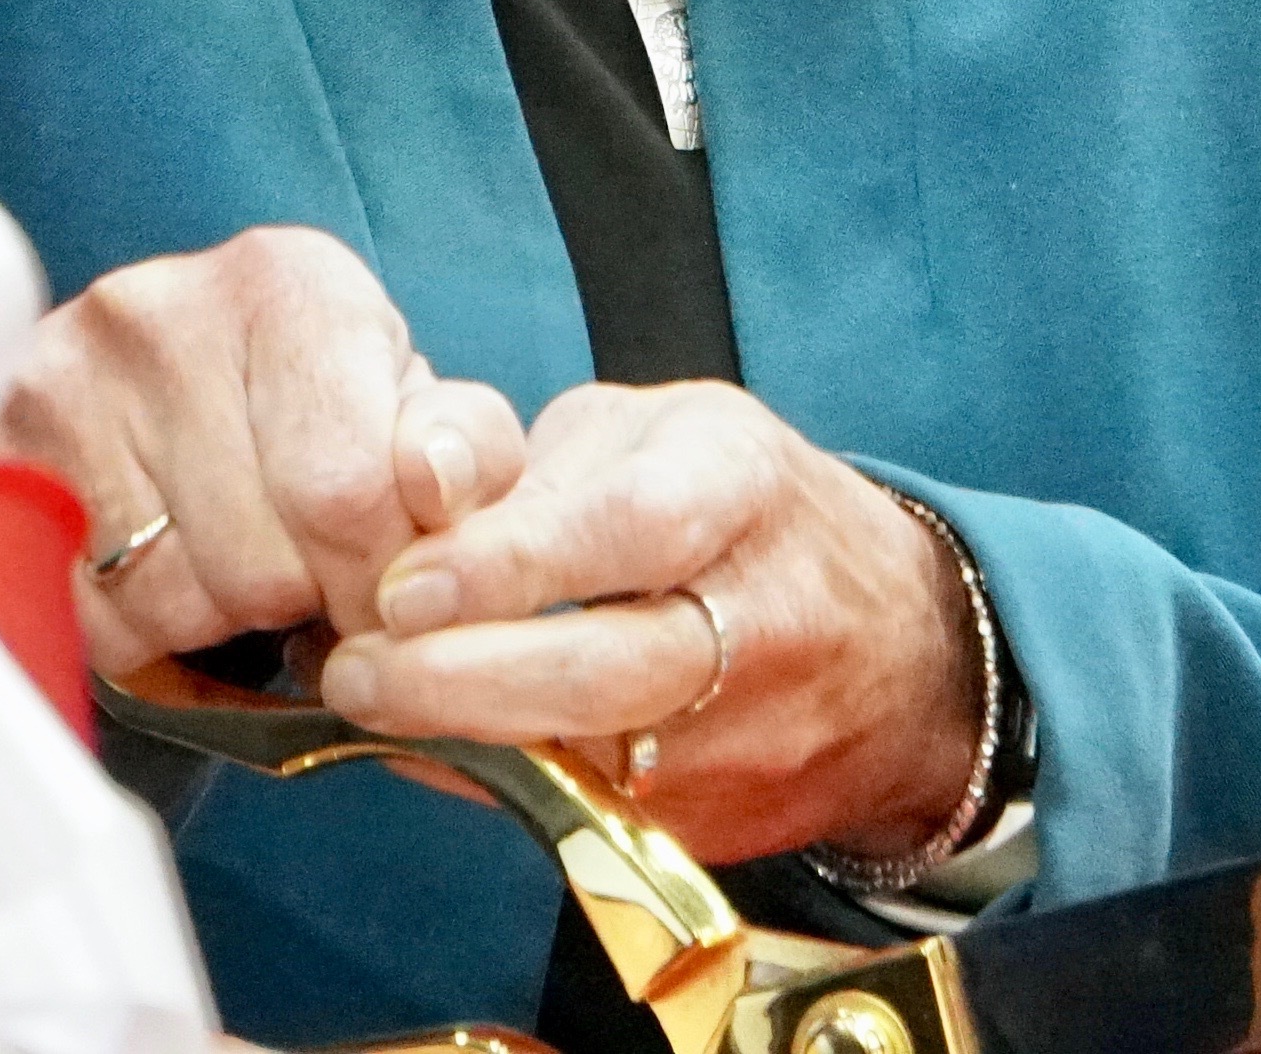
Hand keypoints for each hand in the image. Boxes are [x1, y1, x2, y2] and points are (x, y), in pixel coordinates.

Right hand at [0, 227, 532, 678]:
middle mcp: (161, 308)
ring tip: (226, 553)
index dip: (379, 581)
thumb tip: (436, 487)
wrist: (172, 388)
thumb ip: (470, 454)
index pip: (348, 492)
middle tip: (302, 570)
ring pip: (168, 600)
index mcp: (289, 283)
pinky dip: (136, 628)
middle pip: (258, 560)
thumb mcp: (415, 416)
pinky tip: (159, 567)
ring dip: (215, 615)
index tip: (384, 592)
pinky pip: (87, 615)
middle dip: (299, 599)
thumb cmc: (319, 410)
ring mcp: (60, 378)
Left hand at [317, 379, 984, 869]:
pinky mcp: (711, 827)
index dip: (509, 564)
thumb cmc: (748, 512)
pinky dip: (495, 777)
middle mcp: (756, 623)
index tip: (406, 584)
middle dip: (460, 681)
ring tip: (369, 701)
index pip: (625, 532)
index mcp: (740, 490)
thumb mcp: (661, 433)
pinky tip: (430, 738)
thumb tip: (415, 510)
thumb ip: (536, 464)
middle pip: (604, 676)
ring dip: (461, 740)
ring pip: (583, 764)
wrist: (903, 652)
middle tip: (357, 666)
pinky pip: (582, 811)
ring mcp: (740, 743)